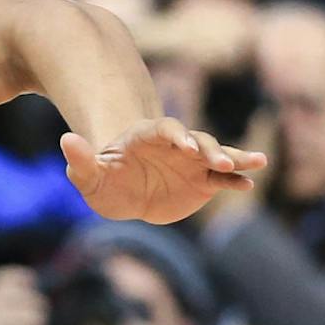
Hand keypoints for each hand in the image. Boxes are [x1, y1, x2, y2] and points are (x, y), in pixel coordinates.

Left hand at [62, 117, 263, 224]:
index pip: (165, 129)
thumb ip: (80, 159)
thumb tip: (65, 139)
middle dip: (210, 149)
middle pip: (197, 140)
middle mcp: (175, 145)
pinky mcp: (202, 182)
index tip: (187, 148)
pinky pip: (222, 180)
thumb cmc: (102, 180)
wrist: (122, 195)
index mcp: (147, 137)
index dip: (178, 136)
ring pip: (217, 155)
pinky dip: (235, 181)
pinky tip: (248, 184)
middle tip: (223, 162)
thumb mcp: (87, 176)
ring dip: (235, 158)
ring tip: (258, 162)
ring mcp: (191, 162)